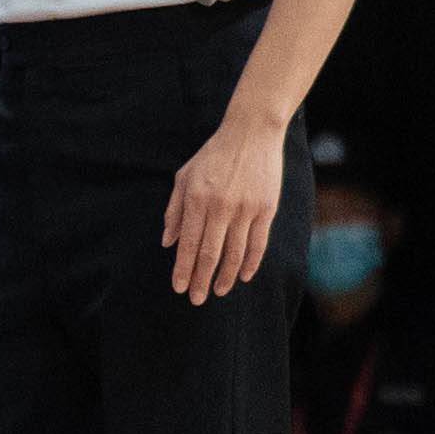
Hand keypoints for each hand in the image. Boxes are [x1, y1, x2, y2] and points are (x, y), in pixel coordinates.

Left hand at [163, 112, 290, 304]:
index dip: (184, 269)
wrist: (251, 133)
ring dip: (225, 276)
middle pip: (210, 253)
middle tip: (196, 299)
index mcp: (197, 199)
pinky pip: (258, 244)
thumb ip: (174, 210)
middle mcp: (220, 207)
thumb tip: (168, 242)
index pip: (189, 244)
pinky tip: (243, 276)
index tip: (179, 288)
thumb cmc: (213, 155)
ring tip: (218, 291)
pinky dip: (250, 263)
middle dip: (201, 280)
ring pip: (234, 253)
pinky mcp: (266, 209)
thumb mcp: (184, 176)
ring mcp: (245, 209)